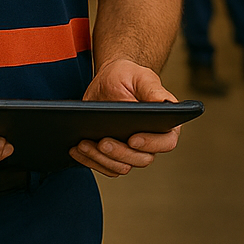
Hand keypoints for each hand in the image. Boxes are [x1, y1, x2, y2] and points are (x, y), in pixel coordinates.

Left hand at [71, 58, 182, 176]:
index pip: (166, 142)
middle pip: (141, 159)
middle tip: (102, 142)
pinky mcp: (113, 155)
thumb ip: (154, 90)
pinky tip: (77, 149)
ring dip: (101, 158)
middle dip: (119, 153)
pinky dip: (89, 161)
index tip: (132, 139)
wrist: (108, 81)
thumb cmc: (128, 76)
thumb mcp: (141, 77)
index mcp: (164, 124)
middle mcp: (150, 142)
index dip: (151, 144)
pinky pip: (104, 166)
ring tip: (84, 143)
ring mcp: (131, 152)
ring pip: (120, 166)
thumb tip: (167, 103)